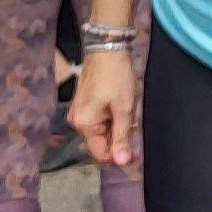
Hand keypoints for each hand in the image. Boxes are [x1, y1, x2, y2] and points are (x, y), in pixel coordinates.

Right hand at [70, 47, 143, 169]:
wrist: (107, 49)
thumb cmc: (116, 77)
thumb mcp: (124, 108)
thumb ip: (122, 136)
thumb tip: (121, 163)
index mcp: (84, 124)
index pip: (100, 153)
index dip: (118, 155)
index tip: (135, 149)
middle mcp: (76, 122)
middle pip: (100, 143)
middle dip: (119, 137)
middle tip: (133, 122)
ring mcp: (79, 113)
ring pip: (102, 132)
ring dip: (117, 126)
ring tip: (128, 110)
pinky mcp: (84, 106)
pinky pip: (99, 121)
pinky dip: (112, 118)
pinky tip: (121, 106)